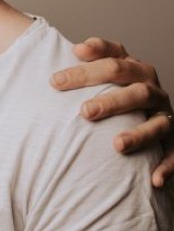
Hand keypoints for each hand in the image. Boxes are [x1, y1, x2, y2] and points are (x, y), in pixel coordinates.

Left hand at [51, 37, 172, 186]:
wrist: (140, 114)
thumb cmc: (108, 92)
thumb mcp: (99, 75)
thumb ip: (86, 64)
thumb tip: (71, 51)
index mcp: (133, 69)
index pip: (115, 59)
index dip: (93, 59)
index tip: (67, 64)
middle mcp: (151, 89)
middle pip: (136, 90)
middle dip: (112, 101)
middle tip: (84, 112)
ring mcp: (162, 115)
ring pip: (157, 123)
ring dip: (139, 135)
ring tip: (117, 145)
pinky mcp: (171, 140)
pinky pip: (173, 154)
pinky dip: (167, 166)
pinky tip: (154, 180)